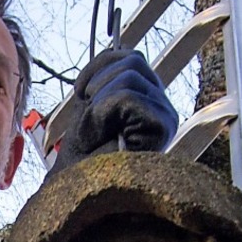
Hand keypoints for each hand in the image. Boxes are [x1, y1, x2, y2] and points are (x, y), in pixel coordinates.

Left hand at [48, 49, 178, 176]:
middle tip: (89, 121)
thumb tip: (117, 46)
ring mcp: (166, 116)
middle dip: (98, 85)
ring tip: (95, 135)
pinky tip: (102, 138)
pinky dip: (104, 113)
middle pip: (132, 60)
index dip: (99, 67)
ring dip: (98, 105)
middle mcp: (162, 106)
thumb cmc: (80, 161)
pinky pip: (128, 96)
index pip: (129, 57)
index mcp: (146, 100)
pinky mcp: (163, 127)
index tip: (80, 93)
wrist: (76, 194)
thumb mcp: (90, 109)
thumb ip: (106, 81)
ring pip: (129, 76)